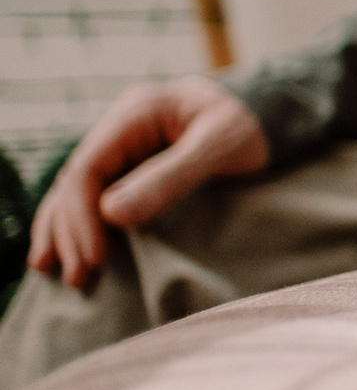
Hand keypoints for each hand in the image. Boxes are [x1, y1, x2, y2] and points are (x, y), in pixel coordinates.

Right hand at [28, 77, 268, 289]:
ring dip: (64, 230)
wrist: (270, 111)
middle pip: (75, 182)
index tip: (93, 258)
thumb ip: (169, 177)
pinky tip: (68, 250)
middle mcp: (120, 127)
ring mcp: (123, 144)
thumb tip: (110, 212)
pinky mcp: (132, 163)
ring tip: (52, 271)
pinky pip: (95, 193)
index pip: (88, 169)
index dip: (82, 216)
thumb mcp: (219, 148)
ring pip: (76, 189)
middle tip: (77, 278)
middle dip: (69, 231)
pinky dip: (78, 221)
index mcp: (135, 114)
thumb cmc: (249, 127)